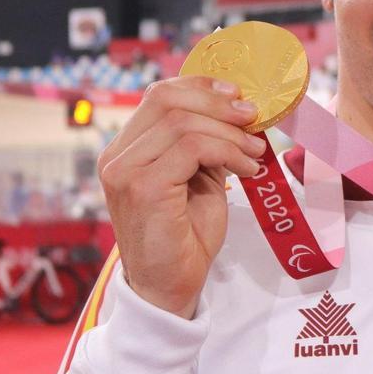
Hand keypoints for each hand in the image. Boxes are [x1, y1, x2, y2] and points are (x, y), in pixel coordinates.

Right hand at [98, 76, 266, 318]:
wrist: (172, 286)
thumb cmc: (186, 234)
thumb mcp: (197, 176)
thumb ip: (204, 142)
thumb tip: (238, 107)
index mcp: (125, 149)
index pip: (158, 95)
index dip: (201, 87)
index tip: (238, 94)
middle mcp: (117, 157)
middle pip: (167, 99)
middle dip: (218, 103)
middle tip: (253, 118)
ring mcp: (125, 171)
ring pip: (183, 123)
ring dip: (230, 133)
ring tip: (255, 152)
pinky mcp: (143, 188)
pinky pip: (193, 148)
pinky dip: (229, 152)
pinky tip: (247, 170)